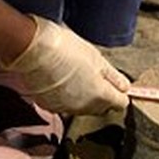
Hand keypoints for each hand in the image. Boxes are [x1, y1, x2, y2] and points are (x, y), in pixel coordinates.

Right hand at [0, 15, 129, 114]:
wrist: (33, 51)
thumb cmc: (65, 49)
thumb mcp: (96, 58)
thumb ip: (113, 76)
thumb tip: (125, 87)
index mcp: (99, 94)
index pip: (120, 103)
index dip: (120, 93)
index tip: (117, 85)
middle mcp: (84, 107)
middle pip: (102, 107)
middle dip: (103, 96)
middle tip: (97, 77)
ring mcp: (65, 108)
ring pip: (83, 108)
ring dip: (85, 97)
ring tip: (78, 76)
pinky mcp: (49, 106)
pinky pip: (65, 106)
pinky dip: (67, 97)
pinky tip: (63, 82)